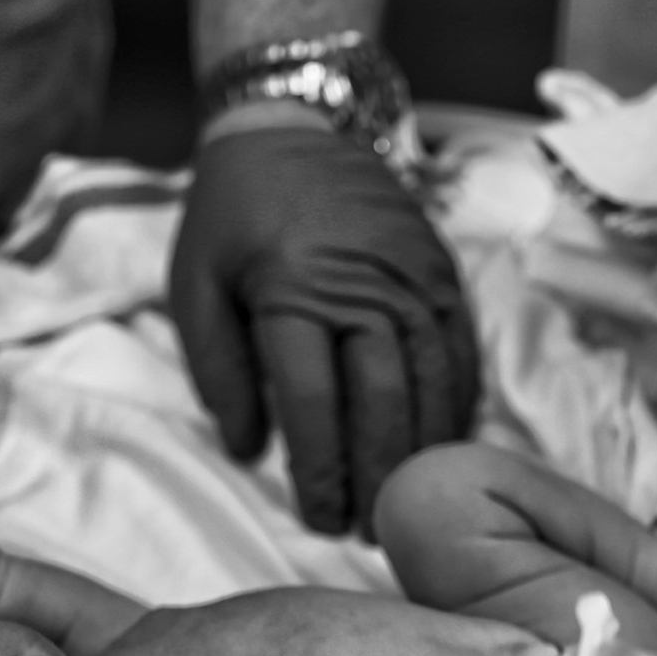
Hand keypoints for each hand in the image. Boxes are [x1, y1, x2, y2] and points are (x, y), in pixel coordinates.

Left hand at [170, 126, 479, 534]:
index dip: (321, 470)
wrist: (290, 127)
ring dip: (422, 451)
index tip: (321, 517)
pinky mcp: (441, 270)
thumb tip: (248, 451)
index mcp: (291, 287)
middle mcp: (361, 282)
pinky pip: (461, 349)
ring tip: (408, 500)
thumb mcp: (195, 286)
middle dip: (377, 475)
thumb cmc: (233, 216)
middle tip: (369, 529)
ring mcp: (411, 274)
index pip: (315, 401)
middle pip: (383, 400)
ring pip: (431, 381)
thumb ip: (218, 372)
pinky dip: (457, 404)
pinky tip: (443, 446)